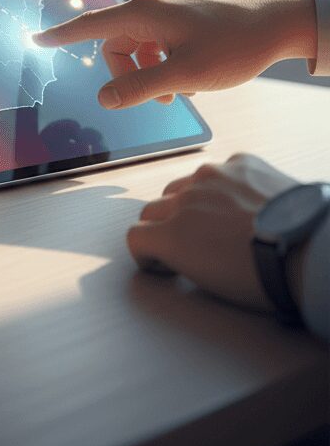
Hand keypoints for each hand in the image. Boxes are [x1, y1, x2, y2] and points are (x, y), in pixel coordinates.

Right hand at [33, 0, 316, 108]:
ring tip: (183, 88)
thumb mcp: (184, 75)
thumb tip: (105, 98)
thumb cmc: (235, 46)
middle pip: (117, 42)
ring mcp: (172, 4)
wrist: (283, 21)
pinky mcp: (187, 10)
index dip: (61, 36)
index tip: (35, 40)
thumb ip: (140, 88)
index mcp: (146, 12)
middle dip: (129, 73)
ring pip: (140, 43)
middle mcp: (154, 3)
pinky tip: (194, 73)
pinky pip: (160, 38)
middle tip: (162, 98)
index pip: (91, 25)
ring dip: (151, 70)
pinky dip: (166, 59)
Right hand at [127, 154, 299, 310]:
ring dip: (191, 202)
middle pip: (152, 208)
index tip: (158, 259)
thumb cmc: (269, 276)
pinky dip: (226, 185)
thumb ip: (179, 257)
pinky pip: (220, 170)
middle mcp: (184, 199)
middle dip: (164, 226)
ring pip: (182, 185)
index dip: (146, 253)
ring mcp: (211, 175)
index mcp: (171, 234)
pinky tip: (245, 203)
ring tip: (219, 221)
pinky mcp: (240, 162)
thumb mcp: (210, 283)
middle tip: (188, 243)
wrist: (313, 253)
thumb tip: (175, 251)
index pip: (135, 236)